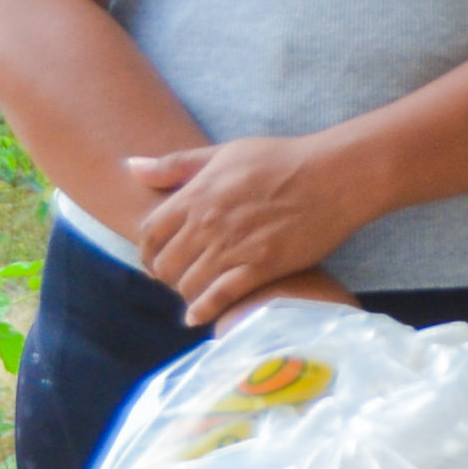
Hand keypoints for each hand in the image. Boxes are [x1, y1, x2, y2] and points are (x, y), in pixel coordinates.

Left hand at [123, 132, 391, 325]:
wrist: (336, 175)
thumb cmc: (284, 158)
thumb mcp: (225, 152)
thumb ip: (176, 164)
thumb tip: (131, 166)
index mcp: (196, 196)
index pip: (150, 234)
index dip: (147, 251)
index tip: (156, 259)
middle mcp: (208, 224)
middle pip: (165, 264)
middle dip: (164, 276)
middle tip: (176, 280)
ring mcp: (234, 247)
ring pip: (189, 283)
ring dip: (186, 293)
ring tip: (194, 295)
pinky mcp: (261, 266)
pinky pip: (221, 296)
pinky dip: (204, 309)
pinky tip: (199, 316)